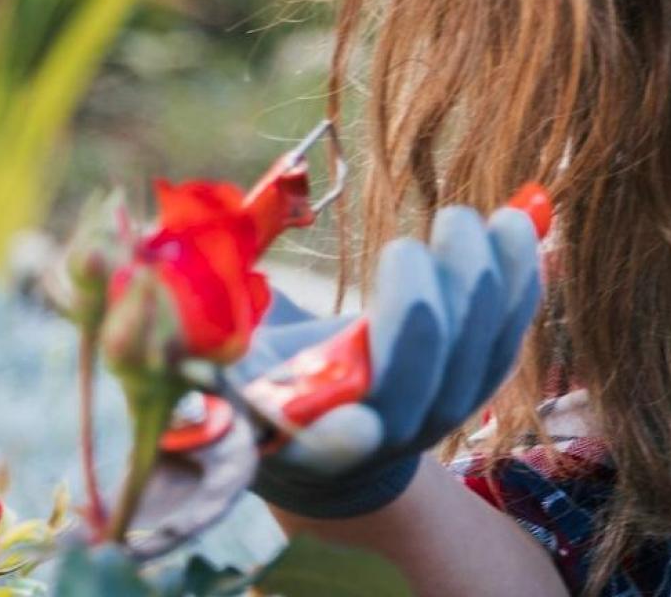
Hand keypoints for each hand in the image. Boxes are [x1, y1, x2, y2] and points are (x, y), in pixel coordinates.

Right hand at [224, 200, 544, 519]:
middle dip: (424, 313)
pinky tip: (522, 227)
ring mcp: (439, 414)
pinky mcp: (477, 384)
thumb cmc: (270, 380)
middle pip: (417, 385)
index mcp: (306, 436)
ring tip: (472, 219)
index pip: (325, 450)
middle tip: (412, 245)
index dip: (341, 441)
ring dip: (482, 286)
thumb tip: (148, 270)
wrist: (341, 439)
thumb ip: (200, 329)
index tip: (358, 419)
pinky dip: (520, 282)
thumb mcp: (225, 360)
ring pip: (475, 358)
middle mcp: (382, 436)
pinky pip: (508, 335)